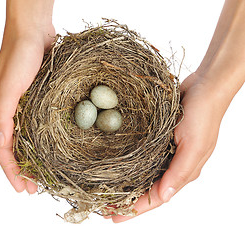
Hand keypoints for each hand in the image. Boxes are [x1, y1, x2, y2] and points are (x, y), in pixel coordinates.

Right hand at [0, 20, 54, 193]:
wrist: (32, 29)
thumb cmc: (19, 55)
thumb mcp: (8, 86)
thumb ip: (2, 114)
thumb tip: (2, 142)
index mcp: (0, 110)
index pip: (3, 149)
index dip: (11, 170)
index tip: (22, 189)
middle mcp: (11, 110)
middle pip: (14, 147)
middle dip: (22, 169)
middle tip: (34, 188)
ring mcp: (24, 104)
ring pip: (26, 138)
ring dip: (32, 157)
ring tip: (42, 174)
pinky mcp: (37, 97)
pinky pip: (37, 124)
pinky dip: (41, 139)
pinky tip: (51, 146)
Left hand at [110, 72, 227, 222]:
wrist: (204, 86)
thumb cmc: (204, 115)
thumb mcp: (195, 146)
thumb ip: (180, 172)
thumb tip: (163, 196)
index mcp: (181, 172)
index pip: (154, 198)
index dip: (134, 209)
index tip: (113, 217)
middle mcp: (170, 165)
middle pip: (145, 189)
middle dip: (125, 200)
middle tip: (102, 207)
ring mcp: (162, 152)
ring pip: (140, 174)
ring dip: (124, 183)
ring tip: (103, 191)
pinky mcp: (156, 139)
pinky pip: (140, 156)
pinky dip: (126, 164)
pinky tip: (113, 166)